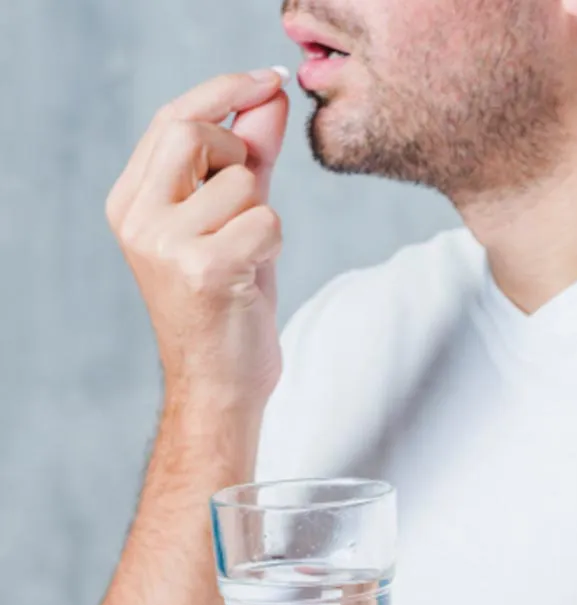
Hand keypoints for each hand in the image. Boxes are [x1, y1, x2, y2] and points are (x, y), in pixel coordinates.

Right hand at [106, 69, 290, 408]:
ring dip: (264, 215)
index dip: (223, 89)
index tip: (269, 77)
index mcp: (131, 201)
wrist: (222, 383)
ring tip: (247, 257)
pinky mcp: (204, 269)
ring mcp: (164, 243)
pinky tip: (254, 277)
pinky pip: (266, 220)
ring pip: (243, 183)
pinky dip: (274, 243)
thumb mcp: (236, 219)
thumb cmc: (229, 302)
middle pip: (195, 132)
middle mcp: (137, 218)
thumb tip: (271, 95)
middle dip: (240, 152)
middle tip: (251, 194)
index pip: (171, 118)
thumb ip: (251, 156)